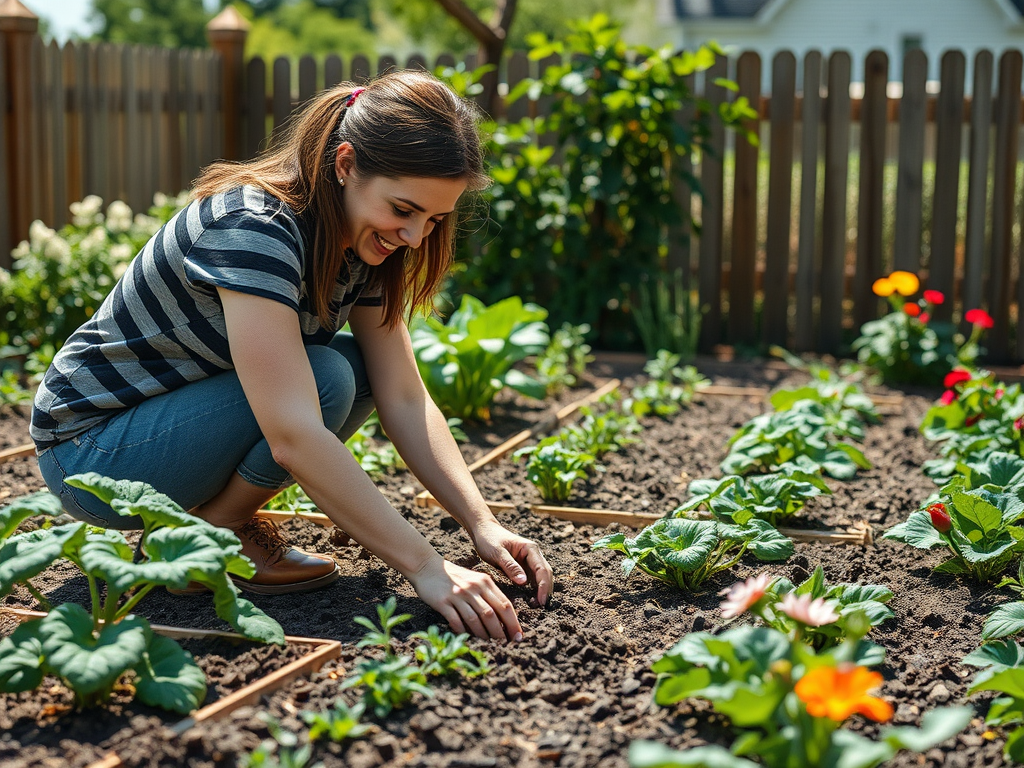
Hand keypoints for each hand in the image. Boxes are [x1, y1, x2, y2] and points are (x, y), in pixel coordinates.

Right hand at [408, 554, 522, 641]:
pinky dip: (463, 631)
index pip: (504, 604)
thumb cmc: (454, 576)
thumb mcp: (475, 579)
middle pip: (492, 614)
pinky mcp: (443, 602)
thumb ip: (488, 594)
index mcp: (484, 582)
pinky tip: (467, 638)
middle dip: (501, 632)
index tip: (518, 636)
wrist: (427, 566)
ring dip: (484, 635)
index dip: (513, 622)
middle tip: (506, 645)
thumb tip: (503, 618)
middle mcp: (473, 588)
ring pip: (475, 619)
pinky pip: (456, 620)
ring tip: (490, 645)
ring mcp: (458, 595)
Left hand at [470, 520, 552, 607]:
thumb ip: (510, 566)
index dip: (544, 586)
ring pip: (540, 578)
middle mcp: (533, 555)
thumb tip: (524, 582)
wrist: (483, 531)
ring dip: (540, 591)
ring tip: (535, 607)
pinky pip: (532, 580)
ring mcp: (529, 561)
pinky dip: (533, 590)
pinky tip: (529, 601)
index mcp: (530, 548)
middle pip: (545, 574)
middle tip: (540, 607)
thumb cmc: (489, 539)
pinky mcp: (523, 567)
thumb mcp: (497, 552)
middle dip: (545, 591)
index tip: (541, 601)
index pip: (542, 569)